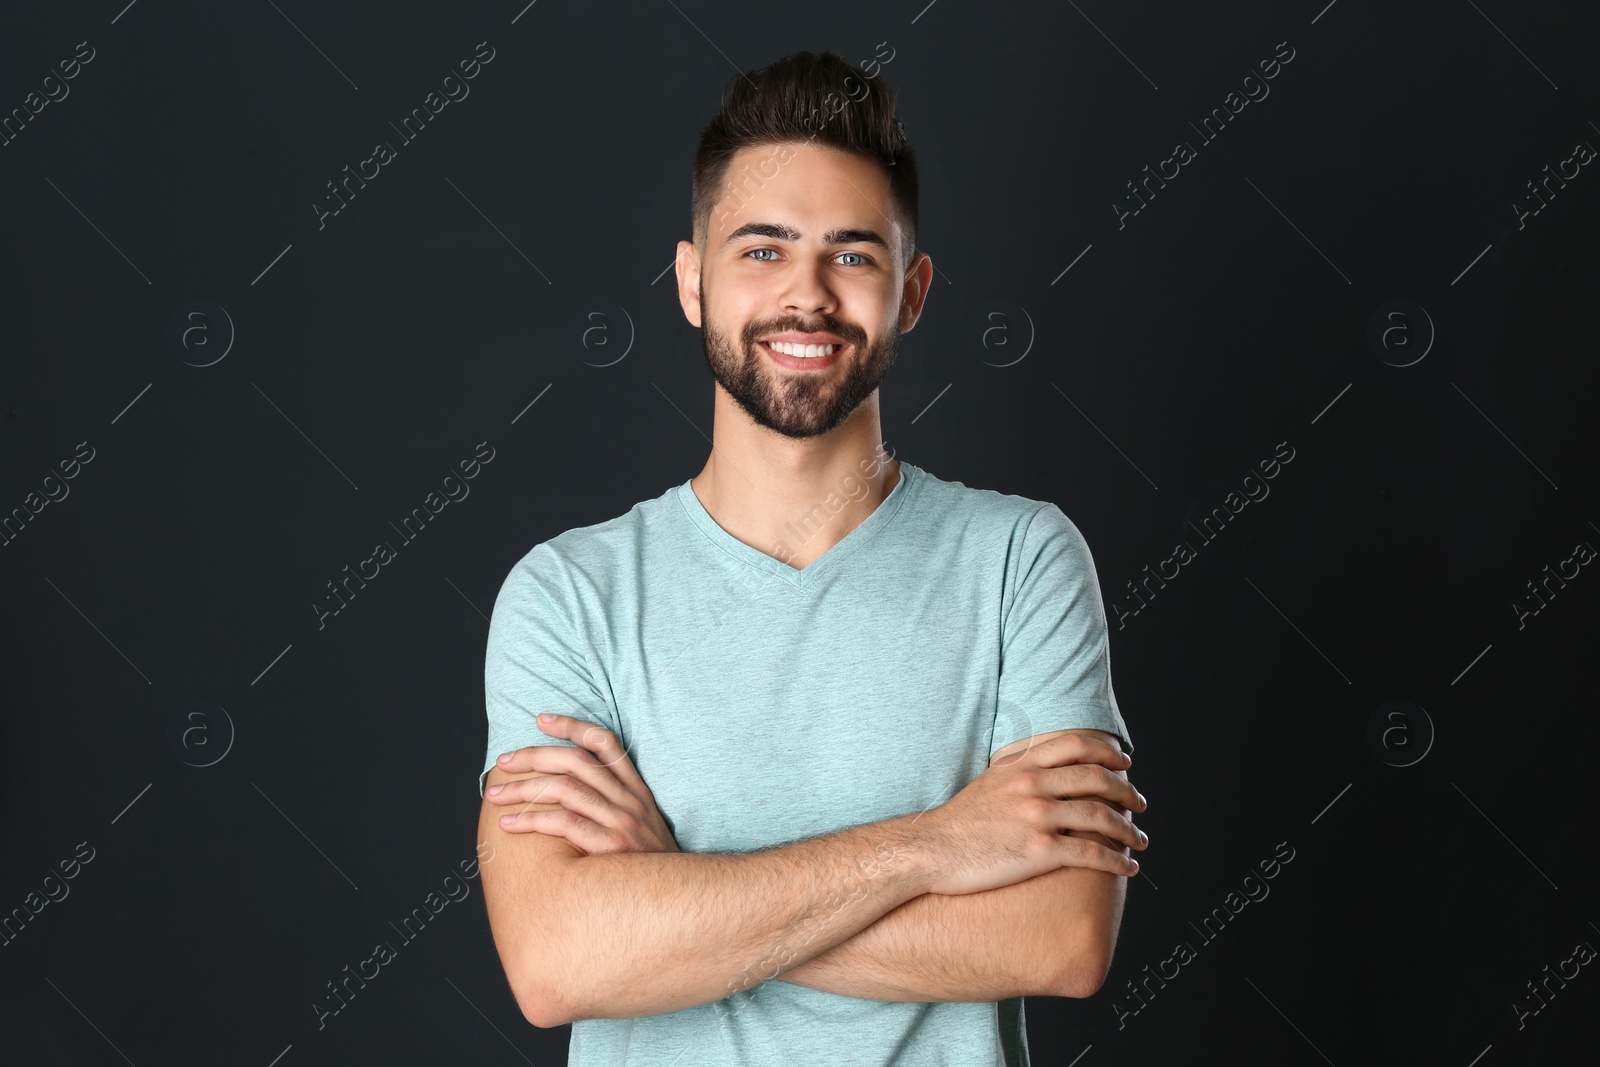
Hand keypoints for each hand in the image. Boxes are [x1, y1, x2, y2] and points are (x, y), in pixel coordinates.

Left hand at [486, 714, 679, 854]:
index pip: (605, 742)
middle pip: (576, 761)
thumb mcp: (641, 828)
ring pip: (564, 788)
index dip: (572, 726)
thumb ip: (614, 807)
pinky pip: (563, 822)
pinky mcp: (611, 844)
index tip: (541, 719)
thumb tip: (569, 791)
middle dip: (534, 755)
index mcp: (636, 790)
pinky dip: (530, 820)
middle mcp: (630, 800)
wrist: (674, 901)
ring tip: (494, 796)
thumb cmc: (646, 868)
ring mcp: (622, 821)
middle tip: (504, 761)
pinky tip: (509, 825)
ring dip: (522, 789)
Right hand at [920, 733, 1147, 894]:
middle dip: (1126, 792)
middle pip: (1097, 779)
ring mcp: (1037, 818)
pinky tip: (1128, 868)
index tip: (1124, 763)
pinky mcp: (1040, 851)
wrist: (930, 851)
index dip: (1107, 752)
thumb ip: (1018, 774)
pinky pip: (1092, 854)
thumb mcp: (988, 784)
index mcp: (1021, 766)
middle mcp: (1032, 785)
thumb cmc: (958, 824)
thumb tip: (1043, 774)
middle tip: (1139, 804)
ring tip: (1139, 840)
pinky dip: (1117, 861)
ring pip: (1101, 817)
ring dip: (1129, 830)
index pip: (1076, 746)